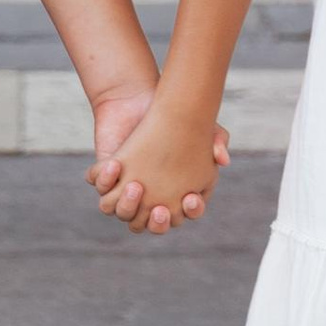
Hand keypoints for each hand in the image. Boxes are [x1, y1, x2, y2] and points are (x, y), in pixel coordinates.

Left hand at [89, 86, 223, 234]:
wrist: (135, 99)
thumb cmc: (171, 118)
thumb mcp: (199, 126)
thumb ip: (217, 139)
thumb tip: (224, 159)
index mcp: (174, 194)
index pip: (185, 214)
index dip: (189, 211)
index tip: (191, 197)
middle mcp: (149, 199)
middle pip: (153, 225)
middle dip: (157, 223)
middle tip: (160, 209)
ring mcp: (125, 191)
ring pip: (123, 214)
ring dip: (128, 206)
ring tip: (135, 186)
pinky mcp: (104, 178)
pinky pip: (101, 190)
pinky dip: (105, 181)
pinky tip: (114, 164)